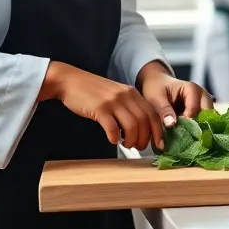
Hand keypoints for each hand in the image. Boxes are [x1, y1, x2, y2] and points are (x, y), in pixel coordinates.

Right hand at [40, 61, 164, 150]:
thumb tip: (140, 129)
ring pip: (132, 126)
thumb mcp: (116, 95)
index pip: (153, 114)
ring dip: (131, 140)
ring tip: (125, 144)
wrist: (70, 81)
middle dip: (145, 139)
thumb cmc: (92, 92)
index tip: (158, 144)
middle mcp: (126, 96)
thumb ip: (129, 107)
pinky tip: (112, 140)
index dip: (158, 132)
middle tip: (139, 147)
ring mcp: (113, 101)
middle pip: (145, 122)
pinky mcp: (100, 108)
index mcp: (132, 93)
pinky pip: (112, 128)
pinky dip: (114, 138)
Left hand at [136, 60, 214, 129]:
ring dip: (197, 130)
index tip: (176, 131)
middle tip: (183, 136)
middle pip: (207, 116)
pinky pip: (203, 123)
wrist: (157, 83)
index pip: (194, 109)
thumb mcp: (156, 98)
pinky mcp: (201, 112)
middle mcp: (202, 96)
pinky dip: (196, 130)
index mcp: (192, 89)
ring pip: (207, 121)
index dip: (186, 122)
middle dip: (196, 127)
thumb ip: (164, 110)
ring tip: (184, 136)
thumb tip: (171, 124)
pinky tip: (186, 135)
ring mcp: (204, 104)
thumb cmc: (156, 88)